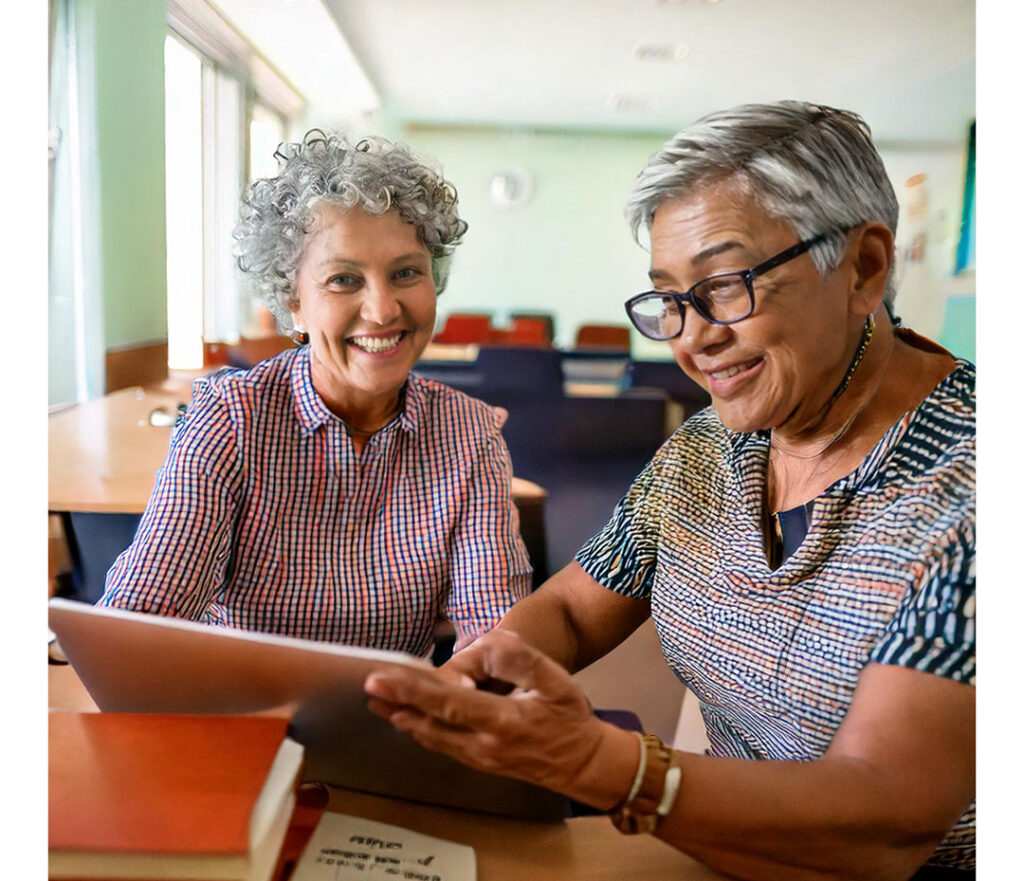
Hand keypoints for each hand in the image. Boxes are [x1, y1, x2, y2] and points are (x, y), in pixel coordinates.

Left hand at [364, 630, 637, 807]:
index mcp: (502, 720)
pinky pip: (443, 745)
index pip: (448, 702)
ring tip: (378, 702)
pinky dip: (421, 730)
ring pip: (432, 737)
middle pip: (430, 723)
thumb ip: (521, 659)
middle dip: (397, 703)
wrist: (585, 765)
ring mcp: (480, 757)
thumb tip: (486, 645)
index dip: (412, 690)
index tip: (382, 679)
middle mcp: (483, 744)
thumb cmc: (571, 718)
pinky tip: (408, 720)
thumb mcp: (557, 680)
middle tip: (368, 687)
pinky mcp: (480, 762)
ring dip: (403, 718)